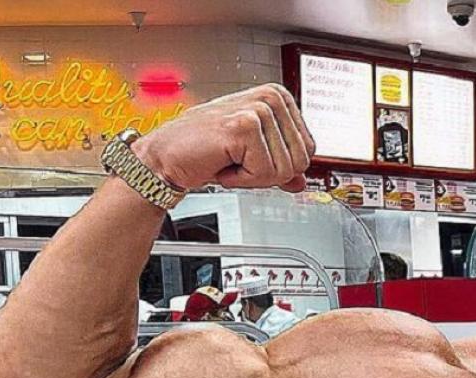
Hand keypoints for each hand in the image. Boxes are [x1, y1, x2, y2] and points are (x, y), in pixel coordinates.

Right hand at [129, 83, 315, 192]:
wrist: (165, 158)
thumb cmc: (203, 151)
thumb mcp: (253, 158)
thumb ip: (281, 167)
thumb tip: (302, 182)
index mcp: (278, 98)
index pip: (309, 150)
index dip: (280, 166)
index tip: (251, 157)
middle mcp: (271, 98)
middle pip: (301, 161)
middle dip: (269, 174)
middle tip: (238, 161)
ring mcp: (258, 109)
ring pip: (284, 170)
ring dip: (253, 177)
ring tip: (229, 159)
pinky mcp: (244, 126)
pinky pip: (265, 173)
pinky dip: (241, 179)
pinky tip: (221, 162)